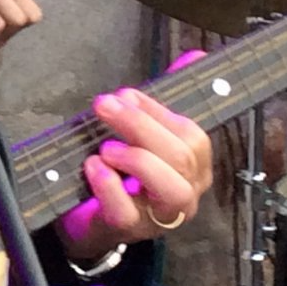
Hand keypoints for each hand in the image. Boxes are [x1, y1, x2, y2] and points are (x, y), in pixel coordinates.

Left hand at [55, 64, 211, 260]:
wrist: (89, 216)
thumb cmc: (122, 171)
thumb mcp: (143, 132)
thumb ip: (165, 97)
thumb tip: (197, 55)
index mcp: (193, 166)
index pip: (193, 135)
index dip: (159, 111)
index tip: (126, 94)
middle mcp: (185, 193)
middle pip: (182, 156)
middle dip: (140, 124)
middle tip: (104, 105)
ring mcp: (160, 217)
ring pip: (171, 188)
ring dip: (136, 158)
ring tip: (105, 147)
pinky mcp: (129, 230)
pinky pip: (127, 211)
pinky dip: (109, 184)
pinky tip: (93, 167)